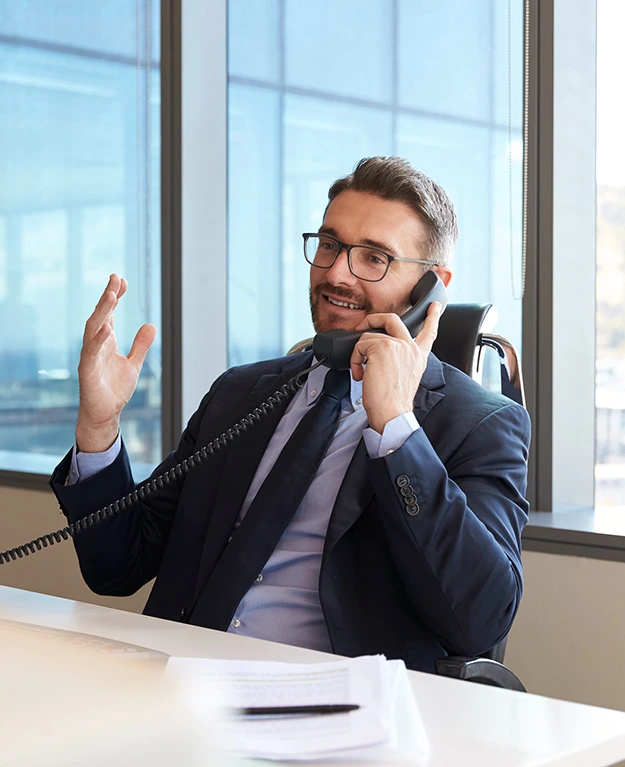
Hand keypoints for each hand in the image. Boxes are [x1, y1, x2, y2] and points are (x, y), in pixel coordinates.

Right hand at [76, 274, 156, 452]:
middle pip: (100, 315)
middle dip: (107, 296)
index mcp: (105, 342)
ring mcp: (90, 357)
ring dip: (102, 312)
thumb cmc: (114, 389)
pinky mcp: (87, 371)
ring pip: (93, 329)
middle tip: (115, 278)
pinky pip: (90, 352)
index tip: (121, 280)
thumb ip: (141, 345)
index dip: (114, 296)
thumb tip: (151, 325)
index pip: (109, 314)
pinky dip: (98, 339)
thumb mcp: (134, 364)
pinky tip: (107, 327)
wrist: (104, 414)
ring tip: (112, 295)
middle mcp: (95, 345)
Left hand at [350, 302, 441, 433]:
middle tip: (363, 325)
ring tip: (362, 371)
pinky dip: (354, 359)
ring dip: (359, 353)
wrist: (392, 413)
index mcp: (418, 356)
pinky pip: (360, 344)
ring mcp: (397, 345)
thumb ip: (399, 360)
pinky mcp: (382, 347)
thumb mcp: (404, 377)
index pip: (429, 332)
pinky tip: (360, 372)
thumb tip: (378, 353)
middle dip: (373, 318)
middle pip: (393, 319)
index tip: (435, 306)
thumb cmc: (394, 402)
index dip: (433, 317)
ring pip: (369, 336)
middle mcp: (411, 348)